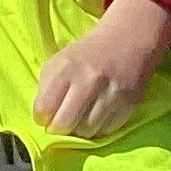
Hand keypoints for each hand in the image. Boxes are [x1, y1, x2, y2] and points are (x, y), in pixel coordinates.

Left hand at [32, 0, 170, 139]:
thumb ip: (47, 90)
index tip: (45, 115)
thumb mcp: (58, 63)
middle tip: (60, 123)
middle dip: (58, 129)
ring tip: (80, 118)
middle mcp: (90, 81)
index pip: (44, 108)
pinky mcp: (130, 104)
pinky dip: (99, 128)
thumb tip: (44, 119)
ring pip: (87, 131)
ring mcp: (112, 93)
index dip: (41, 117)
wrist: (128, 39)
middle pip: (65, 124)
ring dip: (80, 130)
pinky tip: (97, 116)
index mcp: (66, 69)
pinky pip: (107, 130)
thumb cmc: (86, 55)